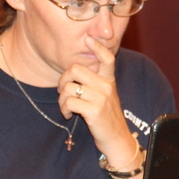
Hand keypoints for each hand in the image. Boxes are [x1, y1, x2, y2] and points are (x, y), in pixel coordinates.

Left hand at [57, 36, 130, 152]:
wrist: (117, 140)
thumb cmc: (107, 117)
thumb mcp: (105, 96)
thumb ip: (95, 83)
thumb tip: (73, 72)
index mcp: (109, 81)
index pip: (107, 58)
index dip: (98, 47)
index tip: (89, 39)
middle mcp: (106, 86)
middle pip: (75, 69)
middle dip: (62, 79)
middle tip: (63, 91)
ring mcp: (100, 98)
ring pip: (68, 88)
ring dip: (61, 100)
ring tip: (66, 107)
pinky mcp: (94, 111)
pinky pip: (68, 102)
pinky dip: (64, 109)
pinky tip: (69, 115)